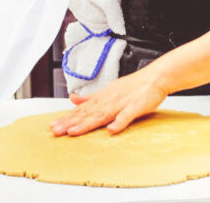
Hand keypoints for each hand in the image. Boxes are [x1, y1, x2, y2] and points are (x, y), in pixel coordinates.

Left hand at [49, 68, 168, 136]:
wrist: (155, 77)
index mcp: (102, 97)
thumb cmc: (133, 86)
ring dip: (87, 124)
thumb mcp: (109, 89)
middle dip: (70, 122)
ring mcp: (122, 103)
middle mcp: (109, 100)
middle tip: (56, 131)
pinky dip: (119, 123)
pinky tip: (111, 130)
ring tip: (73, 132)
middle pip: (87, 113)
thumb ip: (91, 97)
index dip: (68, 117)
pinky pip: (126, 116)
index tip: (54, 125)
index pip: (82, 109)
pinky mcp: (135, 107)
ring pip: (101, 115)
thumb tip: (73, 99)